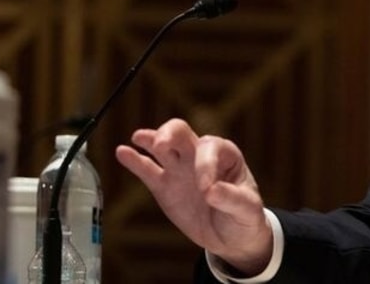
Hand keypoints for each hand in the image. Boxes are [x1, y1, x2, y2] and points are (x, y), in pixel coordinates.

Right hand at [115, 118, 272, 274]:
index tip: (206, 190)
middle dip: (170, 134)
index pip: (210, 148)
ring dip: (151, 139)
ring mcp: (180, 169)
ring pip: (162, 145)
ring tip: (139, 138)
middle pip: (181, 132)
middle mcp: (200, 156)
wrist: (232, 238)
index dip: (205, 165)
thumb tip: (211, 191)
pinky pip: (147, 169)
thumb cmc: (245, 217)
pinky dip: (134, 160)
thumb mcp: (248, 210)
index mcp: (226, 156)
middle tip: (162, 144)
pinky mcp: (164, 186)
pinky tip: (122, 151)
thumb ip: (232, 199)